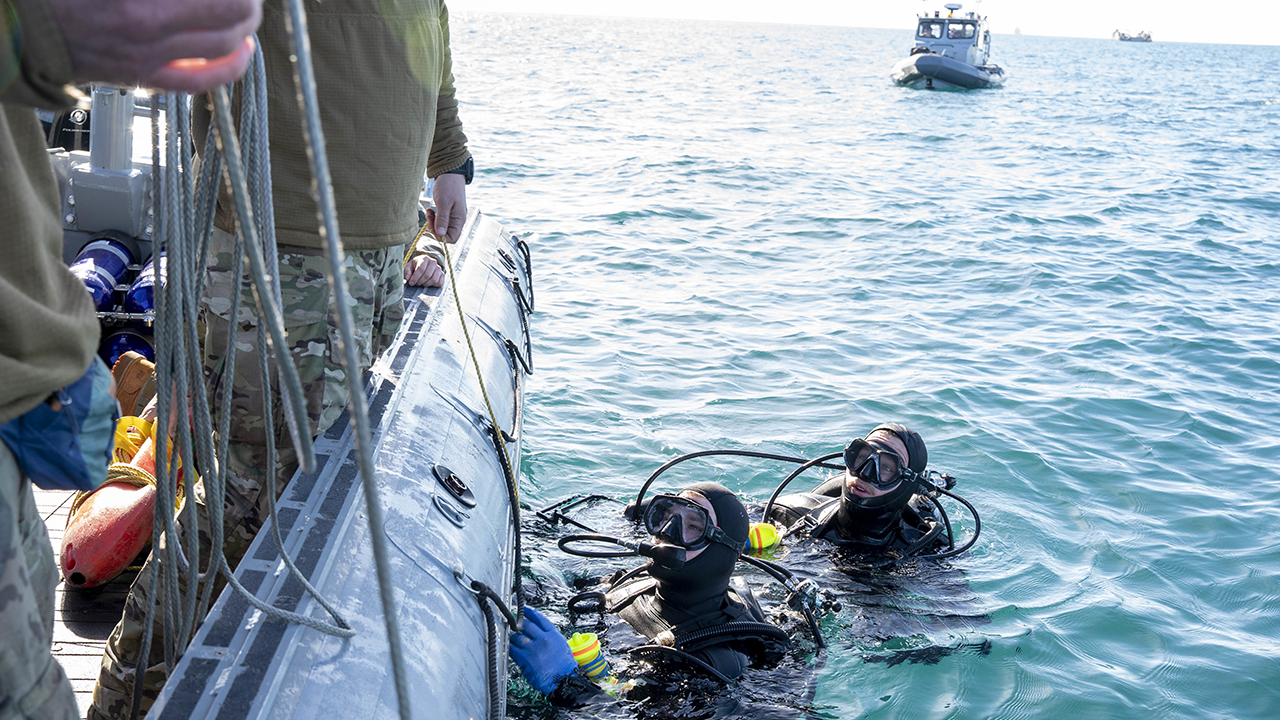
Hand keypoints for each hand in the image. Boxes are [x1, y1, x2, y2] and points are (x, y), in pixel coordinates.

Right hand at [49, 0, 261, 91]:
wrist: (20, 28)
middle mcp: (148, 25)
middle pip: (230, 11)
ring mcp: (148, 55)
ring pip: (223, 46)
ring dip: (244, 26)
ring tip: (246, 12)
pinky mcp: (142, 76)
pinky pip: (200, 80)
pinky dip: (230, 66)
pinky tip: (242, 50)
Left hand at [403, 254, 443, 286]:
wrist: (424, 266)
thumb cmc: (415, 266)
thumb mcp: (409, 267)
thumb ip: (407, 272)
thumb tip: (407, 279)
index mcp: (424, 258)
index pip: (421, 269)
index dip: (415, 277)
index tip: (411, 283)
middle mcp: (433, 262)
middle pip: (427, 275)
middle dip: (420, 281)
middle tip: (416, 284)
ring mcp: (439, 268)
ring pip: (434, 280)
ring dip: (426, 284)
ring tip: (421, 284)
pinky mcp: (442, 275)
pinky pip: (440, 283)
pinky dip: (433, 285)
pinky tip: (428, 284)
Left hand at [431, 173, 466, 242]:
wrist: (449, 173)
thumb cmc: (448, 186)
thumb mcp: (444, 202)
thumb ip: (442, 219)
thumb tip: (440, 234)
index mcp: (459, 219)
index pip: (452, 238)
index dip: (441, 236)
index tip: (433, 227)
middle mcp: (457, 220)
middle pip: (446, 234)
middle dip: (435, 228)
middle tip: (429, 217)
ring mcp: (452, 216)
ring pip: (442, 227)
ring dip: (433, 222)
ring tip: (429, 212)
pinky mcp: (447, 212)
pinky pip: (440, 220)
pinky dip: (434, 218)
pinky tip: (431, 210)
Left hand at [508, 606, 577, 694]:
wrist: (563, 680)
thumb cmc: (564, 666)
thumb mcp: (561, 644)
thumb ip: (549, 636)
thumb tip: (536, 632)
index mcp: (553, 634)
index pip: (539, 618)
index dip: (529, 612)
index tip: (523, 610)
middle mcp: (543, 639)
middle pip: (526, 625)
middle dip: (518, 623)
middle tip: (513, 622)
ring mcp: (533, 649)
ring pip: (517, 637)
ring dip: (513, 636)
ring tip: (511, 636)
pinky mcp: (525, 659)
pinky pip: (513, 650)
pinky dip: (510, 647)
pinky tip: (510, 646)